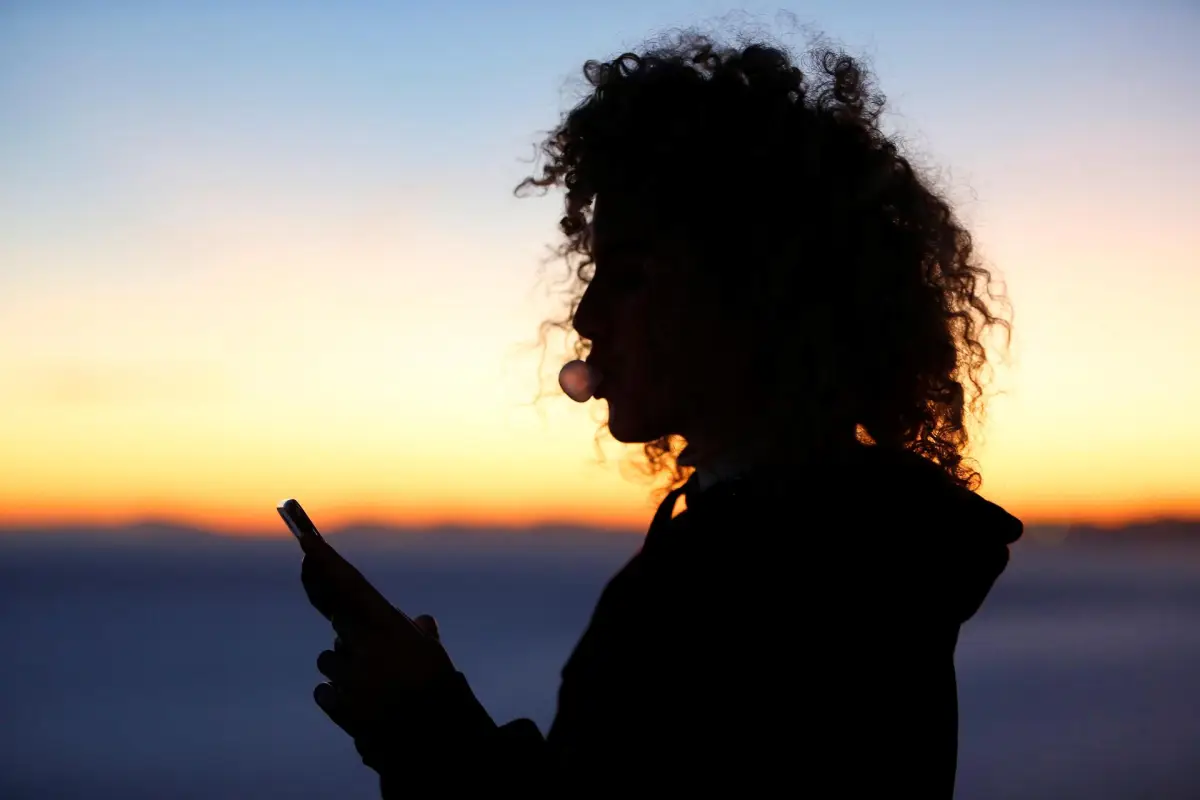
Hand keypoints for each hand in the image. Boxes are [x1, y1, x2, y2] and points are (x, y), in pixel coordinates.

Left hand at [299, 534, 456, 762]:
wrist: (434, 743)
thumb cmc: (440, 692)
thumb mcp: (436, 656)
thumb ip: (422, 636)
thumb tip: (423, 622)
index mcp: (389, 627)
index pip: (350, 585)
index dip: (325, 561)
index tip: (306, 541)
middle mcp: (363, 646)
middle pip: (335, 615)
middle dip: (326, 599)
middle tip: (323, 584)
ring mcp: (347, 677)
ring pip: (331, 657)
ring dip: (345, 663)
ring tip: (376, 683)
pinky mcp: (337, 705)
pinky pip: (326, 689)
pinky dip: (339, 693)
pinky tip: (363, 704)